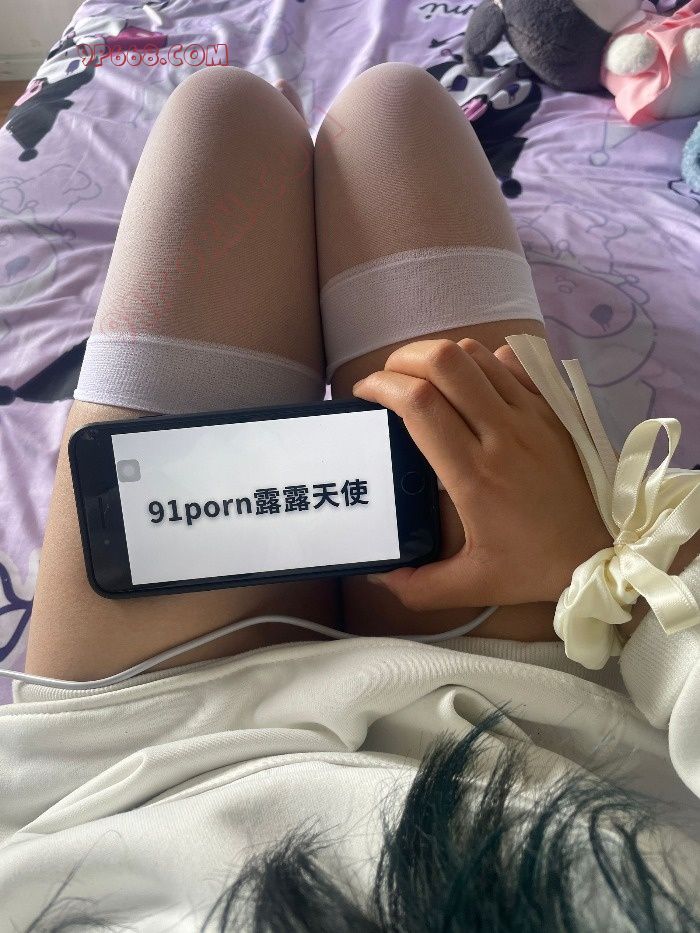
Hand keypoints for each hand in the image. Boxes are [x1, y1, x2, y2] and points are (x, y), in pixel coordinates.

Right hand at [352, 338, 611, 609]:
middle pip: (444, 362)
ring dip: (440, 357)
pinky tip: (473, 384)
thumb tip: (376, 573)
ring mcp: (532, 416)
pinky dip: (484, 360)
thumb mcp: (472, 586)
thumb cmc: (534, 567)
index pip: (420, 404)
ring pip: (477, 354)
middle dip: (403, 358)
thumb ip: (417, 586)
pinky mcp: (553, 409)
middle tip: (389, 378)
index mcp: (474, 475)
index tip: (364, 395)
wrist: (605, 553)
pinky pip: (514, 361)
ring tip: (424, 378)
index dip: (382, 386)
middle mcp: (502, 434)